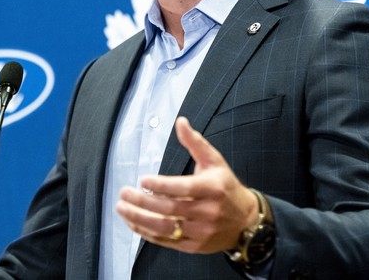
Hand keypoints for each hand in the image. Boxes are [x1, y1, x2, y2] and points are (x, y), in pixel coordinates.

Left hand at [116, 116, 257, 253]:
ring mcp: (200, 232)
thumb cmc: (226, 187)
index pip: (183, 188)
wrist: (246, 221)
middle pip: (169, 209)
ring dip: (139, 219)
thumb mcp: (215, 161)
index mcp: (212, 189)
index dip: (161, 186)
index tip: (142, 179)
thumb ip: (195, 142)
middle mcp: (207, 212)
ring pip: (164, 228)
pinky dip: (146, 233)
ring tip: (122, 208)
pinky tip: (133, 222)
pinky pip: (166, 241)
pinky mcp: (193, 246)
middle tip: (124, 193)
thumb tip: (179, 122)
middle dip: (142, 201)